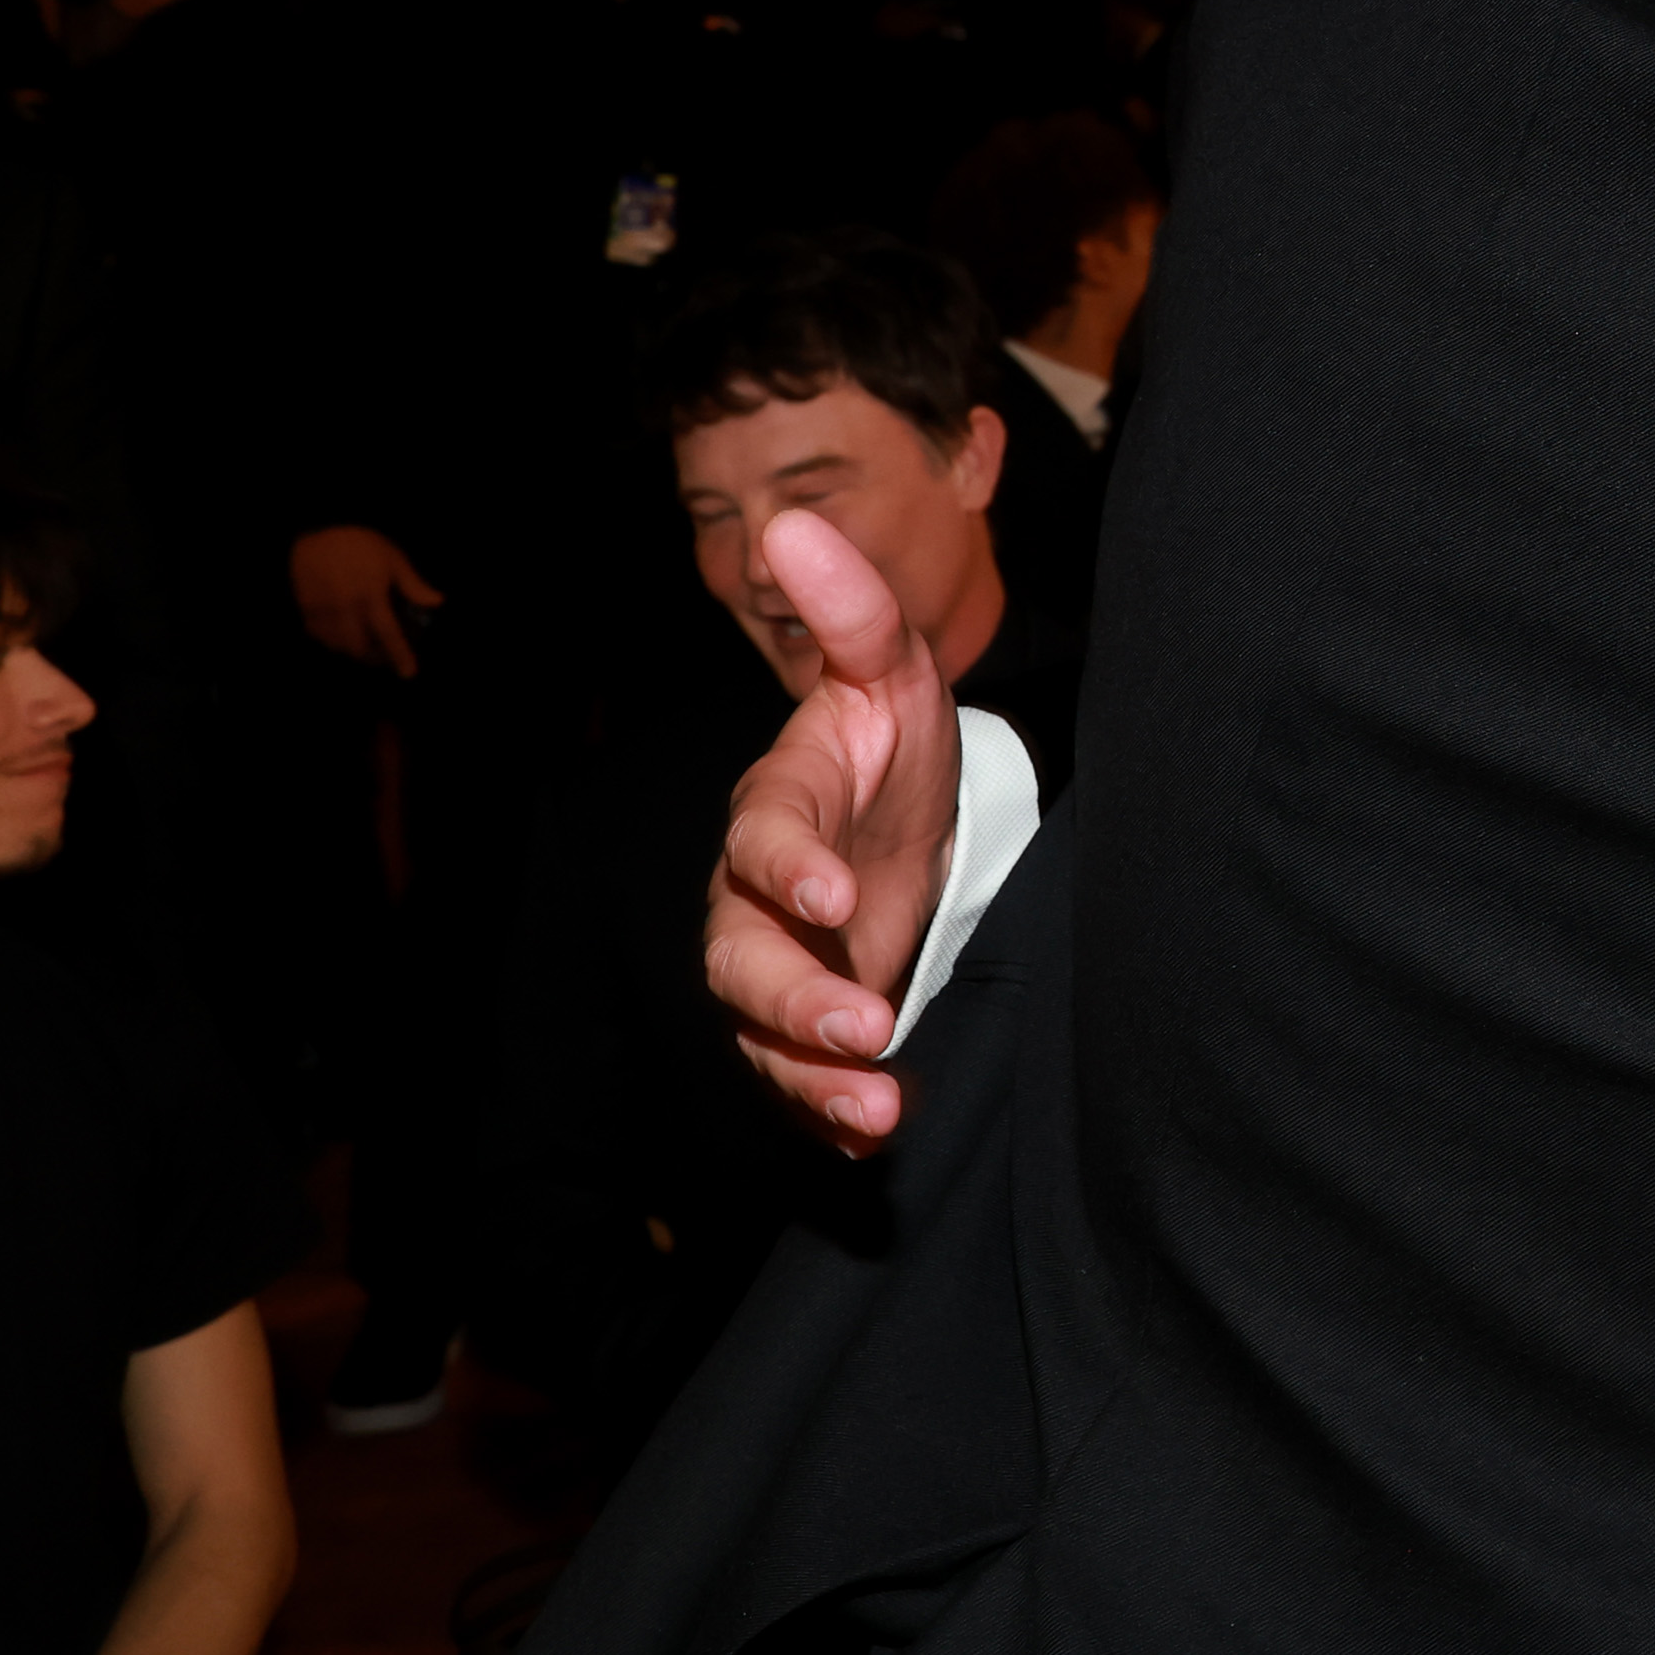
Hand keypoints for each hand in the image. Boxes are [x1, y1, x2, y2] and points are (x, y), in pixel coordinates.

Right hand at [286, 527, 441, 675]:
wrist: (317, 532)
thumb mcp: (394, 560)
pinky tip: (346, 635)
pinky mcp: (306, 610)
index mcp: (371, 595)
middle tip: (387, 656)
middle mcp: (345, 607)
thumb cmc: (361, 545)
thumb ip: (414, 586)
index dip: (399, 656)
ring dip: (355, 652)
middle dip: (376, 658)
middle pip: (360, 648)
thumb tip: (438, 603)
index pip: (388, 634)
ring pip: (339, 647)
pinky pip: (321, 638)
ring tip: (369, 647)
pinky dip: (335, 643)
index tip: (409, 673)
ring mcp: (323, 611)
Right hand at [703, 508, 961, 1153]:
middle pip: (742, 959)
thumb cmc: (889, 743)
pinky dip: (830, 1111)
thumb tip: (793, 524)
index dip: (786, 871)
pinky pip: (798, 1079)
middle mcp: (759, 898)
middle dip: (794, 999)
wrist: (911, 820)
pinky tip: (874, 1131)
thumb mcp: (891, 673)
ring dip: (811, 1073)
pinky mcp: (809, 1023)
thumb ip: (853, 614)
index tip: (830, 897)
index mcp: (779, 809)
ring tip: (875, 1103)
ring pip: (762, 1034)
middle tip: (863, 1027)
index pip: (763, 841)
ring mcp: (780, 965)